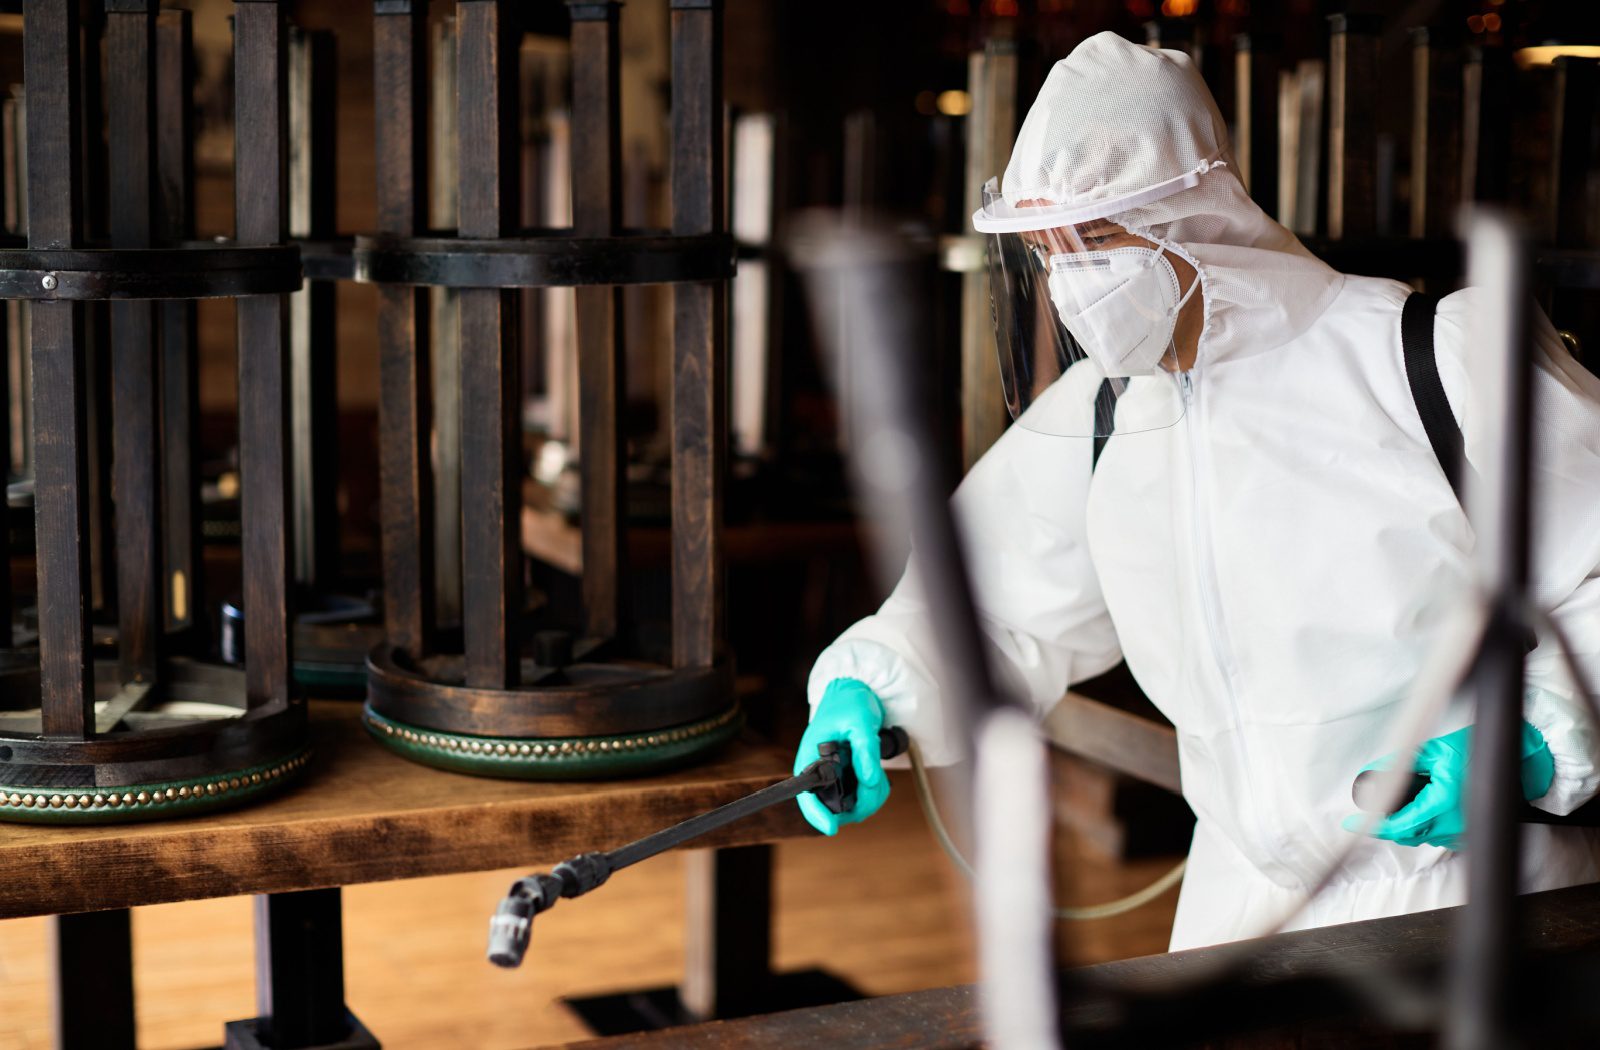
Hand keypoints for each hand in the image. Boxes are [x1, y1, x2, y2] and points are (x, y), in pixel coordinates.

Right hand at [794, 679, 890, 834]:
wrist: (853, 694)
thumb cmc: (849, 703)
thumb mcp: (860, 721)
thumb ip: (865, 751)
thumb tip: (870, 781)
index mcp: (810, 760)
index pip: (807, 797)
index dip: (817, 815)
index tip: (832, 828)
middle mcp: (818, 775)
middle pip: (835, 809)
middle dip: (861, 802)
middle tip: (878, 783)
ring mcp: (833, 780)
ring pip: (852, 808)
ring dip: (871, 797)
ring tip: (880, 776)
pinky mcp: (846, 780)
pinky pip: (861, 799)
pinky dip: (874, 793)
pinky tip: (879, 778)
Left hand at [1342, 721, 1555, 849]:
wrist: (1510, 760)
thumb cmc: (1473, 751)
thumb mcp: (1434, 750)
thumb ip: (1401, 762)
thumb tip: (1373, 772)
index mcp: (1443, 803)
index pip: (1399, 825)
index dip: (1372, 826)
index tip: (1351, 824)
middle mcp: (1454, 824)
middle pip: (1406, 835)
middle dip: (1384, 825)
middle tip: (1368, 812)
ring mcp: (1463, 832)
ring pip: (1420, 837)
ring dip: (1402, 826)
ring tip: (1391, 806)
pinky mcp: (1468, 834)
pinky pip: (1436, 836)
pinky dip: (1420, 826)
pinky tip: (1415, 809)